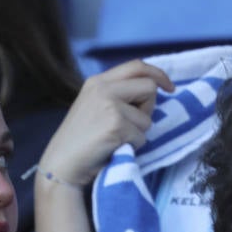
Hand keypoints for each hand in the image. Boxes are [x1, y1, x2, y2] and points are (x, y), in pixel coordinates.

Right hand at [36, 59, 174, 188]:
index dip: (157, 74)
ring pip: (147, 117)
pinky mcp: (116, 125)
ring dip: (138, 133)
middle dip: (149, 108)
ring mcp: (110, 105)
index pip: (137, 66)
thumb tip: (151, 92)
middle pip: (149, 87)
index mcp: (98, 82)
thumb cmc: (79, 142)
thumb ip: (116, 95)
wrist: (61, 165)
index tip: (169, 87)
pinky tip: (113, 149)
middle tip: (132, 125)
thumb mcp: (94, 107)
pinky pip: (142, 136)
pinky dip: (132, 147)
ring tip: (115, 140)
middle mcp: (103, 88)